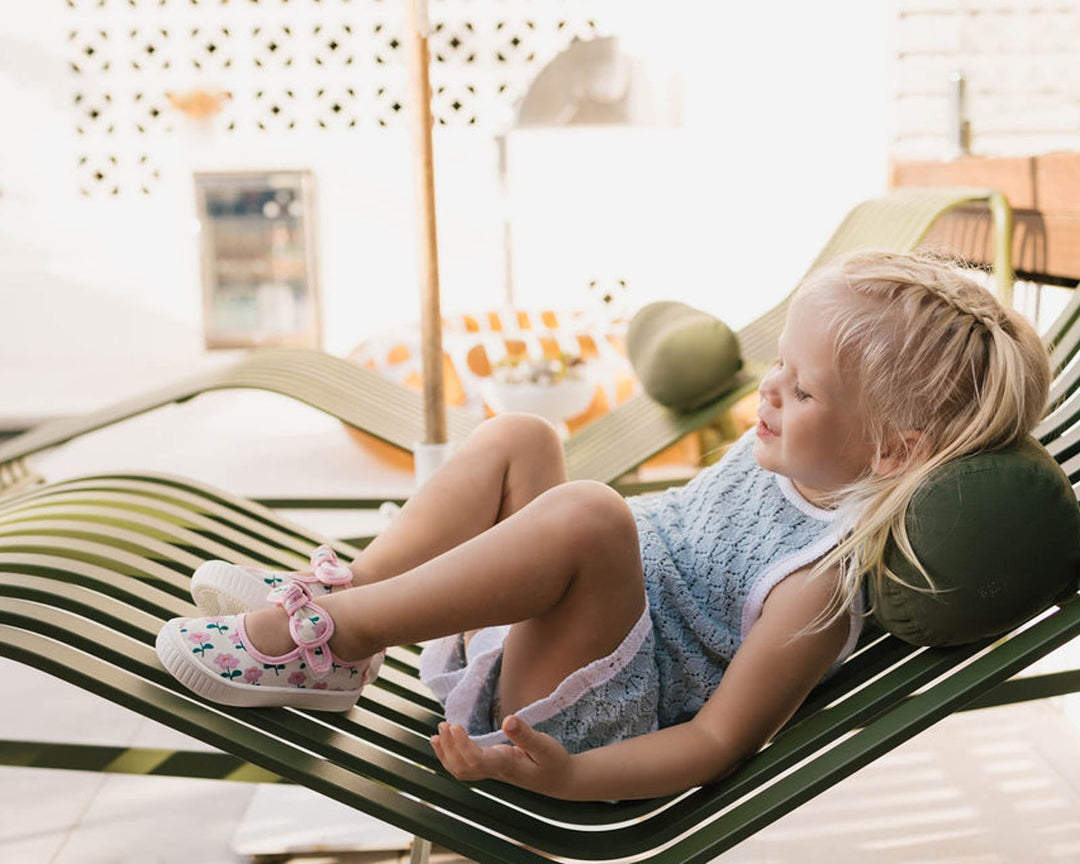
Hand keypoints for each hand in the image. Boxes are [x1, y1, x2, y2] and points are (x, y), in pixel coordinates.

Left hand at [431, 715, 573, 796]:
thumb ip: (525, 734)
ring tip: (438, 732)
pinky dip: (450, 756)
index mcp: (506, 765)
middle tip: (444, 723)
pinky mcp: (491, 768)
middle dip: (449, 747)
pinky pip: (464, 768)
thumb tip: (508, 719)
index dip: (461, 744)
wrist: (560, 780)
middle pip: (463, 767)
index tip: (454, 726)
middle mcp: (495, 771)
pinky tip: (444, 743)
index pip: (476, 760)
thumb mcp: (545, 745)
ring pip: (461, 770)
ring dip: (446, 753)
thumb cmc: (554, 762)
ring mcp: (492, 772)